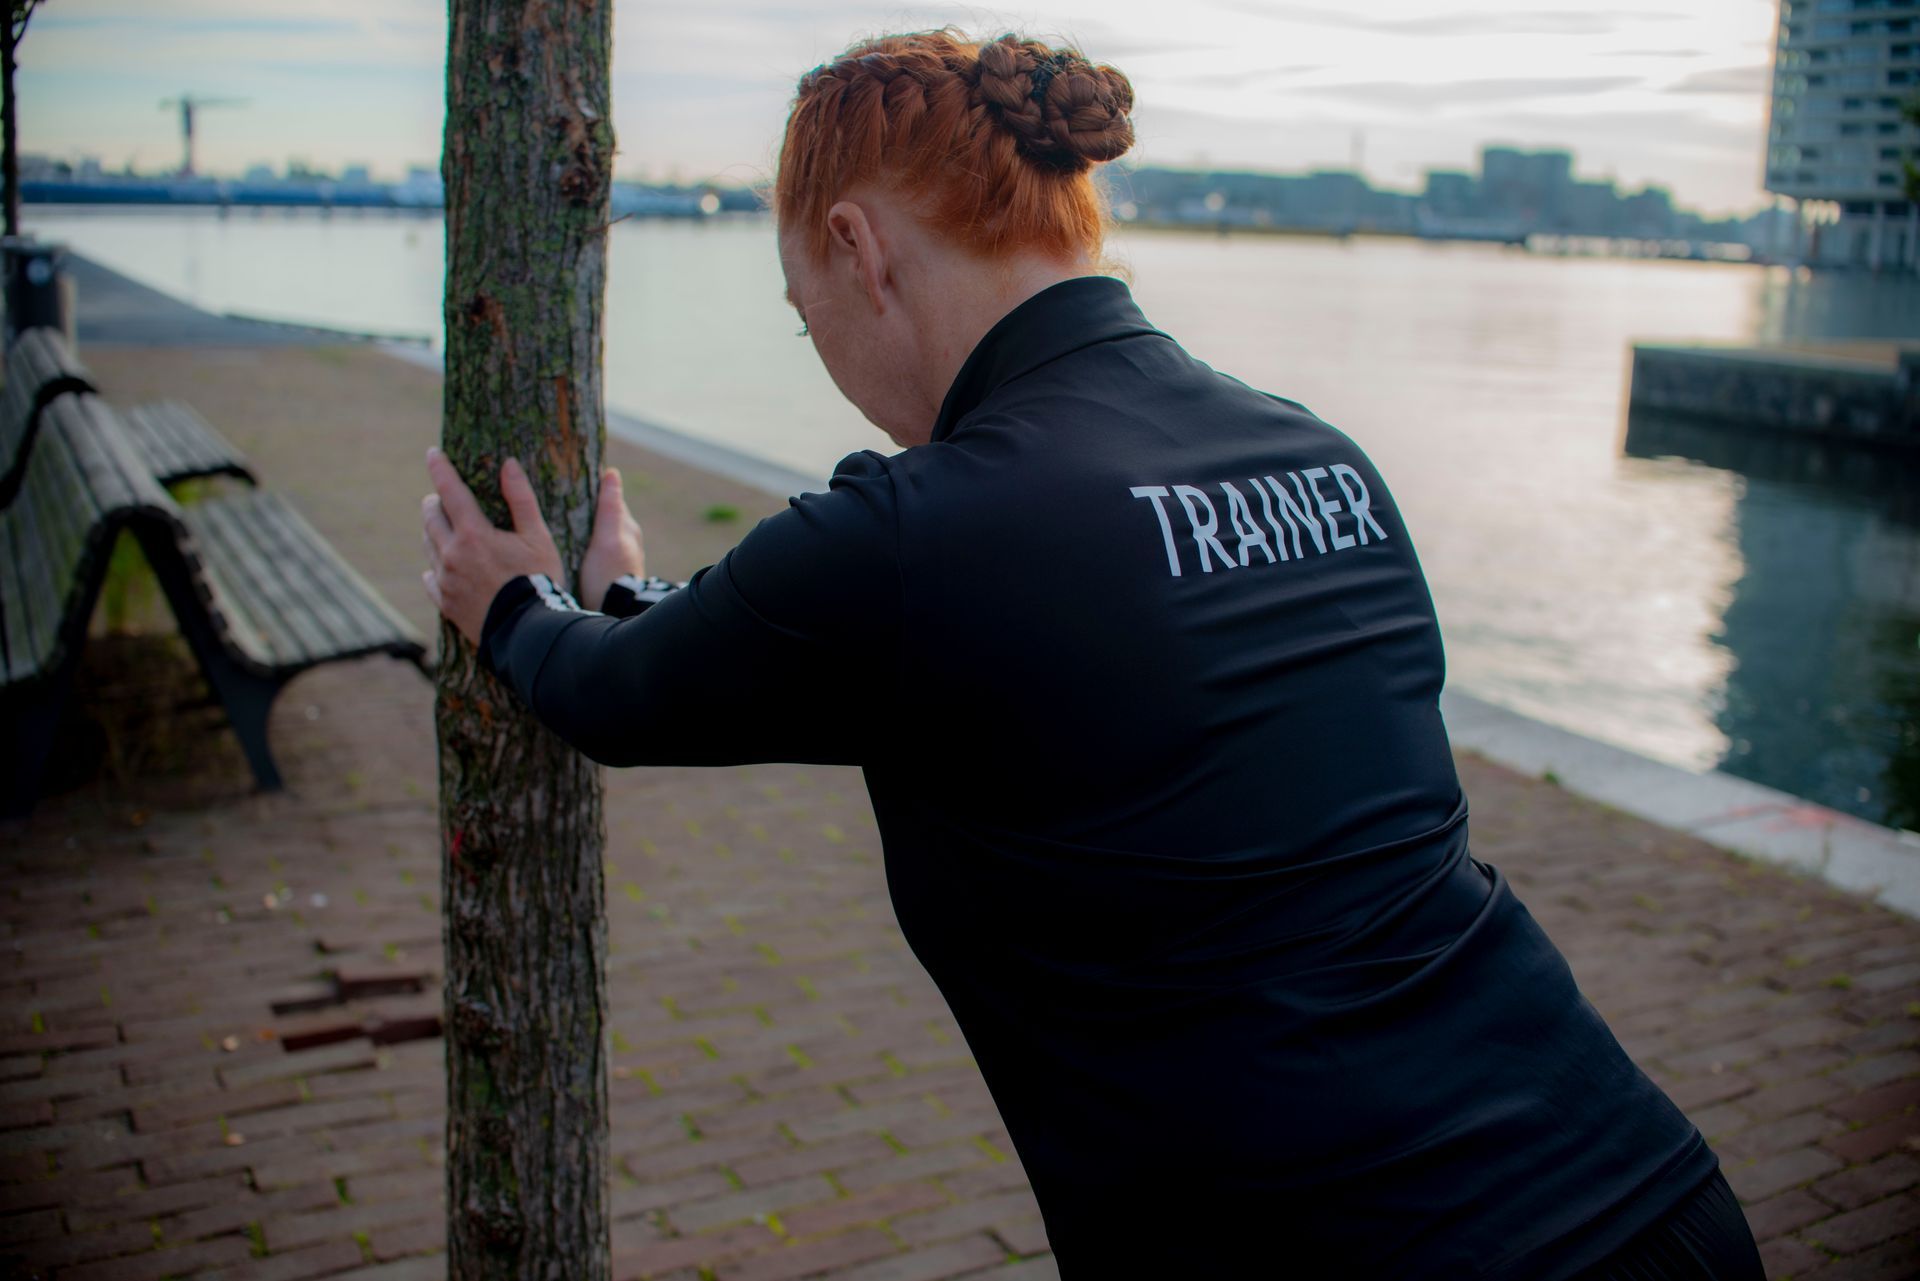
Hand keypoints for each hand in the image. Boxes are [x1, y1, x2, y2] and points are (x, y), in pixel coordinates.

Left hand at [421, 446, 564, 645]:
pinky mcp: (445, 603)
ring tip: (449, 529)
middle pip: (431, 517)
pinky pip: (430, 577)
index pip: (450, 491)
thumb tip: (508, 464)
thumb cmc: (539, 580)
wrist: (528, 632)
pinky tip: (443, 567)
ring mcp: (445, 580)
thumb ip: (521, 499)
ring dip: (435, 532)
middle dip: (435, 502)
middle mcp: (451, 555)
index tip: (432, 453)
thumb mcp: (538, 537)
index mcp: (473, 534)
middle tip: (444, 497)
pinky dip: (435, 566)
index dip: (440, 469)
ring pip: (429, 545)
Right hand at [579, 466, 646, 610]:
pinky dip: (592, 545)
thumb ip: (610, 507)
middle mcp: (629, 541)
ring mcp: (622, 558)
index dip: (597, 490)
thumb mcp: (607, 538)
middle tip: (567, 500)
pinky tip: (578, 550)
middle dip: (593, 509)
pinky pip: (602, 551)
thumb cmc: (609, 573)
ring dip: (591, 528)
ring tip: (568, 524)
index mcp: (628, 528)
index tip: (576, 480)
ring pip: (605, 534)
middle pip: (608, 517)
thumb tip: (612, 473)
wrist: (617, 610)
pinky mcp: (614, 573)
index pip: (612, 500)